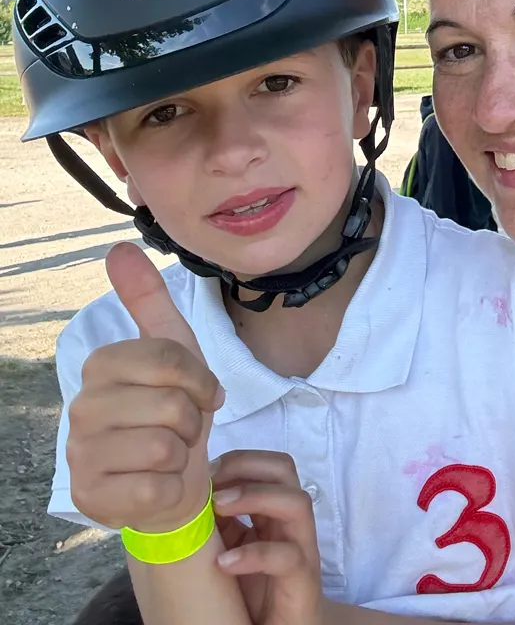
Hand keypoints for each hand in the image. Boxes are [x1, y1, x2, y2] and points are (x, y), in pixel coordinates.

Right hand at [66, 241, 224, 531]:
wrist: (172, 482)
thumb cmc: (175, 412)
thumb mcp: (174, 350)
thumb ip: (148, 300)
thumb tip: (120, 247)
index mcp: (102, 364)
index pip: (171, 358)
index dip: (200, 380)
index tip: (201, 393)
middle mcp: (82, 407)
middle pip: (172, 404)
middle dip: (193, 421)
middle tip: (183, 429)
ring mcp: (82, 455)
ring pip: (164, 447)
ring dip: (183, 455)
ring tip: (171, 455)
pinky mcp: (93, 498)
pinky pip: (158, 489)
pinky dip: (173, 488)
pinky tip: (159, 484)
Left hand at [212, 450, 323, 624]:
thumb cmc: (251, 589)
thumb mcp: (228, 547)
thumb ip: (217, 520)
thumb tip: (183, 492)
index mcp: (272, 511)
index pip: (266, 463)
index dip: (237, 459)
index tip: (202, 472)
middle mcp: (290, 522)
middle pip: (285, 469)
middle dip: (246, 466)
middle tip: (210, 483)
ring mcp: (301, 548)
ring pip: (296, 502)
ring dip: (255, 496)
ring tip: (218, 506)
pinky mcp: (303, 580)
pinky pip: (288, 557)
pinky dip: (254, 554)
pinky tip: (224, 562)